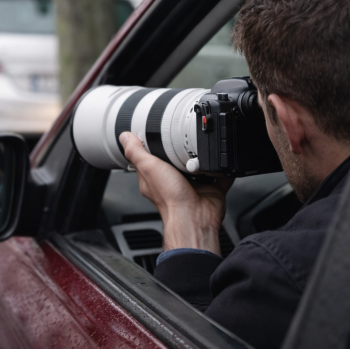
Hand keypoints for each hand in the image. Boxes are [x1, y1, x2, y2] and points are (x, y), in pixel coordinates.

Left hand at [120, 132, 233, 253]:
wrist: (194, 217)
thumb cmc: (170, 199)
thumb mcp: (148, 168)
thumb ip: (136, 152)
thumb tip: (125, 137)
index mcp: (156, 178)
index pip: (152, 158)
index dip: (155, 145)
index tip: (160, 131)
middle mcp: (175, 182)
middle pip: (178, 160)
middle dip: (183, 148)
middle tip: (187, 135)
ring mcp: (194, 186)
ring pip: (200, 166)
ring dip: (204, 156)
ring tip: (205, 143)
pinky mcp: (212, 189)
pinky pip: (221, 176)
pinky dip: (224, 168)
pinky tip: (224, 158)